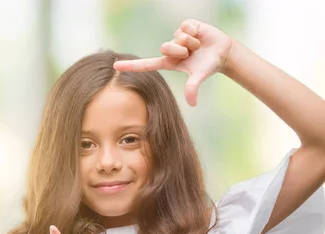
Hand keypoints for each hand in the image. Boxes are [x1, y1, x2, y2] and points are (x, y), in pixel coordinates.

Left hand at [113, 18, 233, 106]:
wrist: (222, 52)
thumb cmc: (208, 66)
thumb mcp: (199, 76)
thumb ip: (193, 88)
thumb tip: (192, 103)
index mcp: (168, 62)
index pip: (146, 65)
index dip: (131, 66)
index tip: (115, 67)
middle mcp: (169, 49)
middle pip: (165, 47)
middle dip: (181, 50)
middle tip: (190, 52)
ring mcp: (176, 37)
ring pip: (177, 36)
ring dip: (190, 41)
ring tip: (197, 45)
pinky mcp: (185, 25)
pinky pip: (185, 26)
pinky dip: (195, 31)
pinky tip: (199, 34)